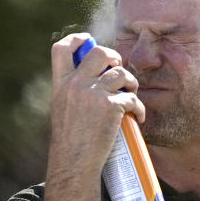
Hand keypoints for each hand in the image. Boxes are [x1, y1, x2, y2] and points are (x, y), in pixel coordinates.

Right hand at [47, 33, 145, 180]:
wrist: (74, 162)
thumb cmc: (71, 141)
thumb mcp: (63, 109)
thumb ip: (74, 92)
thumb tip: (95, 79)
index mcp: (60, 84)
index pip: (60, 49)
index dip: (75, 39)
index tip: (87, 39)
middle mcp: (75, 84)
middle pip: (99, 52)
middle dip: (114, 56)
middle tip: (119, 69)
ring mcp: (93, 93)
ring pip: (121, 72)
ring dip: (131, 82)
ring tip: (131, 93)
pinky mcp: (110, 105)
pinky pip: (132, 97)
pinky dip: (139, 108)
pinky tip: (138, 117)